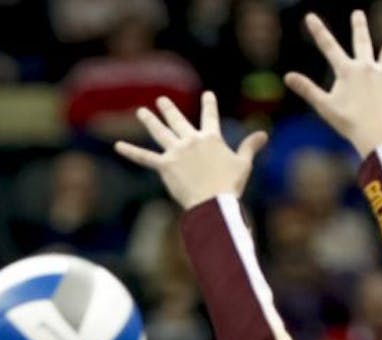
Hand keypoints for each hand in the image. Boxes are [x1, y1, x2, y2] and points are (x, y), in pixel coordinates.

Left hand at [115, 92, 266, 209]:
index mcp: (211, 138)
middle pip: (178, 120)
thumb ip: (250, 146)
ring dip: (150, 121)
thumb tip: (264, 134)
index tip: (207, 94)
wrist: (214, 203)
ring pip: (160, 132)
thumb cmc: (230, 185)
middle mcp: (192, 140)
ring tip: (141, 111)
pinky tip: (117, 146)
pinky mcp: (165, 166)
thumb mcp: (243, 164)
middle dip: (169, 109)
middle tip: (161, 100)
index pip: (210, 116)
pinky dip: (130, 152)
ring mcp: (177, 152)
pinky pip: (145, 157)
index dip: (209, 104)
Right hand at [284, 10, 381, 157]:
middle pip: (362, 42)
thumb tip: (287, 76)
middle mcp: (367, 67)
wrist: (376, 133)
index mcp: (347, 70)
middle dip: (359, 27)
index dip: (319, 31)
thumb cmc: (349, 123)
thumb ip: (307, 89)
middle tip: (358, 14)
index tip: (311, 17)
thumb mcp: (324, 106)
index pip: (329, 47)